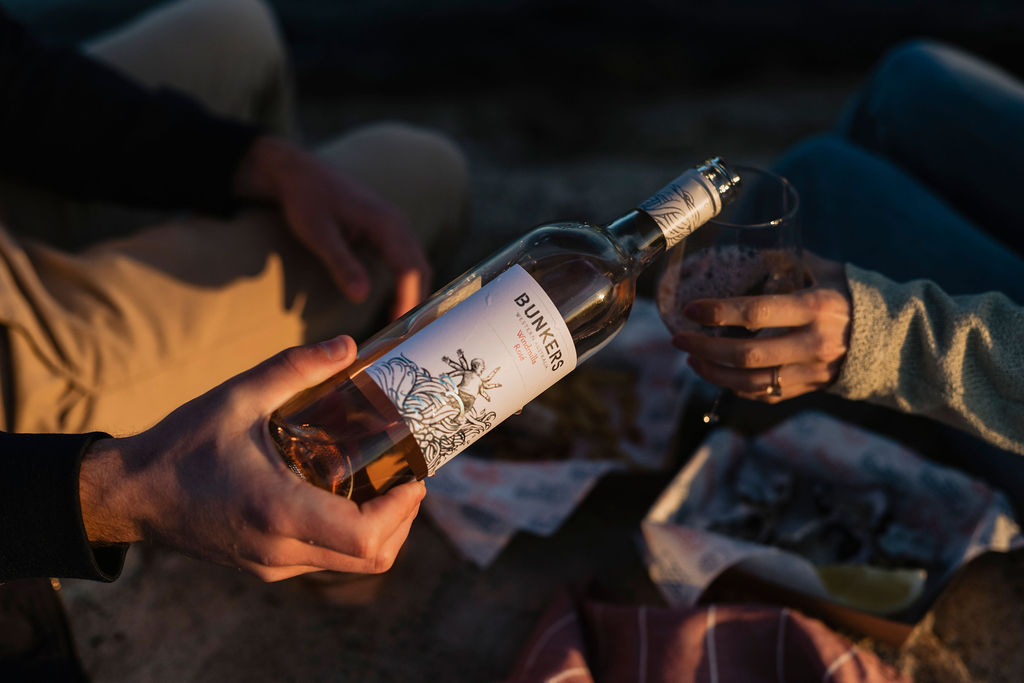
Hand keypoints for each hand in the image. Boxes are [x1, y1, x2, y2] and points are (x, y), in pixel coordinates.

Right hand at [79, 335, 425, 580]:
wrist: (129, 495)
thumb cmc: (181, 445)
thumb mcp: (239, 396)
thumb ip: (296, 367)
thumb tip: (348, 344)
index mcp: (279, 511)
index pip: (367, 536)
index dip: (402, 510)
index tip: (413, 476)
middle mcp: (280, 550)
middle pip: (371, 558)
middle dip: (401, 519)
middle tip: (407, 476)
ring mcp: (272, 566)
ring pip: (351, 565)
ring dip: (379, 530)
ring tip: (382, 484)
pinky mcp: (264, 568)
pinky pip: (325, 562)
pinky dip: (349, 536)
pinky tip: (344, 496)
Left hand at [234, 136, 430, 318]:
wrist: (298, 172)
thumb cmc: (306, 199)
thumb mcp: (318, 233)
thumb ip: (341, 263)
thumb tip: (361, 296)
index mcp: (387, 224)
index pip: (410, 269)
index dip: (409, 300)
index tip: (401, 328)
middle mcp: (398, 224)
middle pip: (421, 270)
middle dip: (418, 303)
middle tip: (407, 337)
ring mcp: (395, 227)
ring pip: (417, 266)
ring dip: (415, 294)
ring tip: (404, 327)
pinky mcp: (386, 232)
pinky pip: (406, 262)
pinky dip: (407, 284)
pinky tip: (396, 305)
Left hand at [671, 252, 852, 401]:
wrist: (896, 338)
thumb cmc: (854, 296)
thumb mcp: (828, 272)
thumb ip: (789, 262)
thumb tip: (750, 252)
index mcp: (814, 308)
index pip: (757, 313)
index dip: (719, 312)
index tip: (691, 310)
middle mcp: (812, 343)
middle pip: (746, 355)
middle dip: (705, 349)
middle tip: (678, 339)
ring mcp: (811, 371)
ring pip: (751, 383)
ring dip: (714, 373)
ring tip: (691, 360)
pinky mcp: (810, 388)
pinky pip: (765, 395)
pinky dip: (736, 388)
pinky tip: (718, 374)